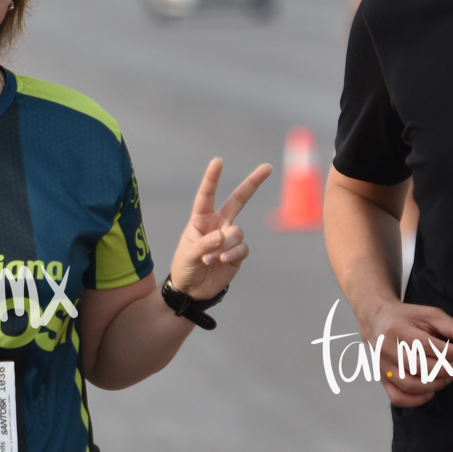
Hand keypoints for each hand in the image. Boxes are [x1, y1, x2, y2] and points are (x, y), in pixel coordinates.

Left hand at [168, 158, 272, 299]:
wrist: (192, 290)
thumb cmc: (185, 267)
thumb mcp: (188, 254)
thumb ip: (204, 244)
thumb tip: (223, 235)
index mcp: (201, 219)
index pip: (207, 195)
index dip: (212, 178)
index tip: (218, 161)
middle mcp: (218, 224)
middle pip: (238, 200)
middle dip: (253, 183)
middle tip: (267, 167)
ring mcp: (230, 239)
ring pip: (237, 232)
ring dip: (225, 245)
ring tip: (210, 258)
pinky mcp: (238, 254)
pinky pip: (242, 248)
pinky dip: (233, 253)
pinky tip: (222, 261)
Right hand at [360, 301, 452, 407]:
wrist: (377, 321)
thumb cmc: (405, 318)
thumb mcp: (429, 315)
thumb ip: (452, 326)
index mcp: (397, 328)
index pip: (425, 345)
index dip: (448, 353)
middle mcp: (387, 349)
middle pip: (419, 366)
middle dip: (445, 369)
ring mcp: (383, 366)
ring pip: (410, 384)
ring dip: (435, 385)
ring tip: (449, 377)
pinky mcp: (383, 379)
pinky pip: (398, 397)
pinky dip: (416, 400)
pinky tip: (431, 392)